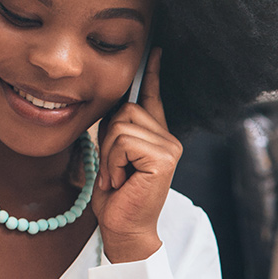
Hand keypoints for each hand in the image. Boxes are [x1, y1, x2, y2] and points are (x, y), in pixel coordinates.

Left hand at [92, 48, 181, 262]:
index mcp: (156, 136)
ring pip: (122, 125)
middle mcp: (168, 139)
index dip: (153, 73)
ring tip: (117, 177)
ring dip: (109, 154)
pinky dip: (113, 162)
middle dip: (108, 138)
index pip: (153, 97)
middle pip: (126, 109)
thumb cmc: (116, 197)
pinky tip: (120, 180)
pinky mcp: (163, 158)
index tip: (154, 50)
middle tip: (113, 169)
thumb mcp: (113, 156)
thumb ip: (117, 130)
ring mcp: (169, 148)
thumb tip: (114, 105)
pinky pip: (124, 141)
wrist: (124, 229)